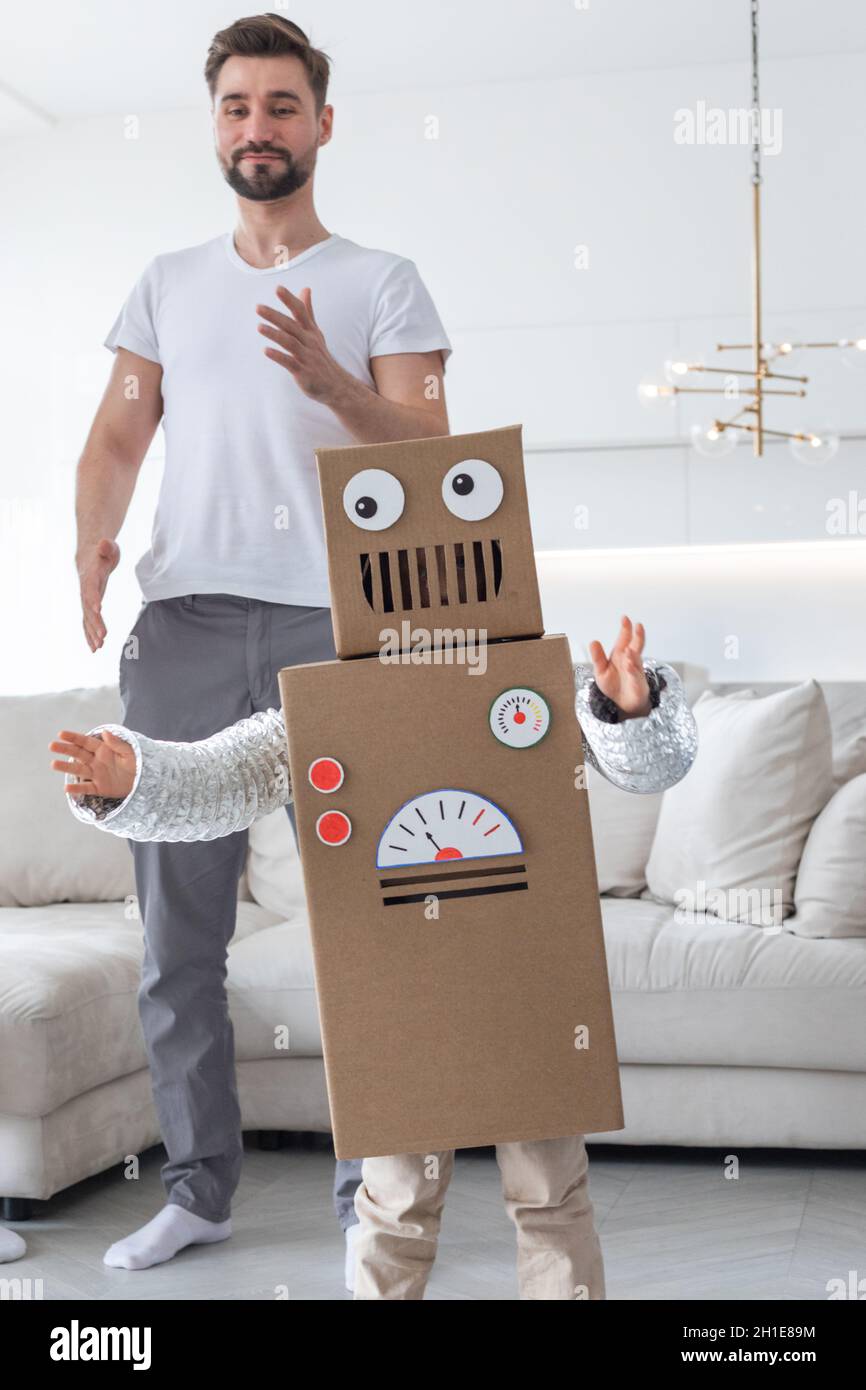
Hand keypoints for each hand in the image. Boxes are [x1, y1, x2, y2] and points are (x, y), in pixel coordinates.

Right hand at [49, 728, 135, 799]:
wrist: (143, 781)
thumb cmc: (137, 763)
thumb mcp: (130, 752)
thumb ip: (117, 744)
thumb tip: (105, 733)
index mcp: (103, 749)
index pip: (86, 742)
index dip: (74, 738)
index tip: (61, 734)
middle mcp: (97, 761)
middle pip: (78, 754)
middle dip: (65, 749)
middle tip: (51, 746)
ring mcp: (96, 774)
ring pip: (79, 770)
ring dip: (66, 767)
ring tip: (53, 764)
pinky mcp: (99, 787)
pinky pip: (87, 788)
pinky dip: (77, 789)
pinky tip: (66, 789)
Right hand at [77, 539, 119, 651]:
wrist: (89, 556)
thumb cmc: (103, 552)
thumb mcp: (108, 547)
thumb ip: (107, 546)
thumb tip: (104, 543)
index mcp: (90, 576)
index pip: (90, 588)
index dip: (93, 598)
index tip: (97, 610)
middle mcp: (85, 590)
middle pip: (88, 608)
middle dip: (95, 623)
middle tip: (102, 637)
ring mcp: (86, 599)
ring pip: (87, 618)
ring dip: (92, 633)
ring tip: (98, 647)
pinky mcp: (89, 606)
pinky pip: (87, 622)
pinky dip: (90, 634)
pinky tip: (94, 648)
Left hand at [256, 286, 349, 403]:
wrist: (337, 385)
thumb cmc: (321, 357)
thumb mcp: (315, 332)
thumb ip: (308, 311)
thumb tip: (305, 288)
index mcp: (311, 331)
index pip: (301, 312)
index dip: (290, 300)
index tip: (278, 288)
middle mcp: (310, 342)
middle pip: (291, 326)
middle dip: (275, 316)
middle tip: (258, 307)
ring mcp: (308, 358)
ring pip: (290, 343)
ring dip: (275, 334)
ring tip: (259, 327)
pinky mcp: (304, 373)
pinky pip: (290, 363)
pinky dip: (279, 356)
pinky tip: (266, 351)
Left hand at [587, 615, 651, 718]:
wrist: (622, 703)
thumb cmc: (613, 684)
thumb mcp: (600, 670)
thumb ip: (598, 657)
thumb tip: (593, 642)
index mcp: (620, 655)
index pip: (624, 639)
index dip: (625, 629)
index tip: (625, 618)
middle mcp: (630, 660)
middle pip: (636, 646)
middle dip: (637, 636)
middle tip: (637, 626)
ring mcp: (635, 671)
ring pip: (636, 660)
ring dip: (633, 655)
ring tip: (629, 649)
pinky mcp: (638, 684)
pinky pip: (636, 676)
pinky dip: (633, 671)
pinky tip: (629, 665)